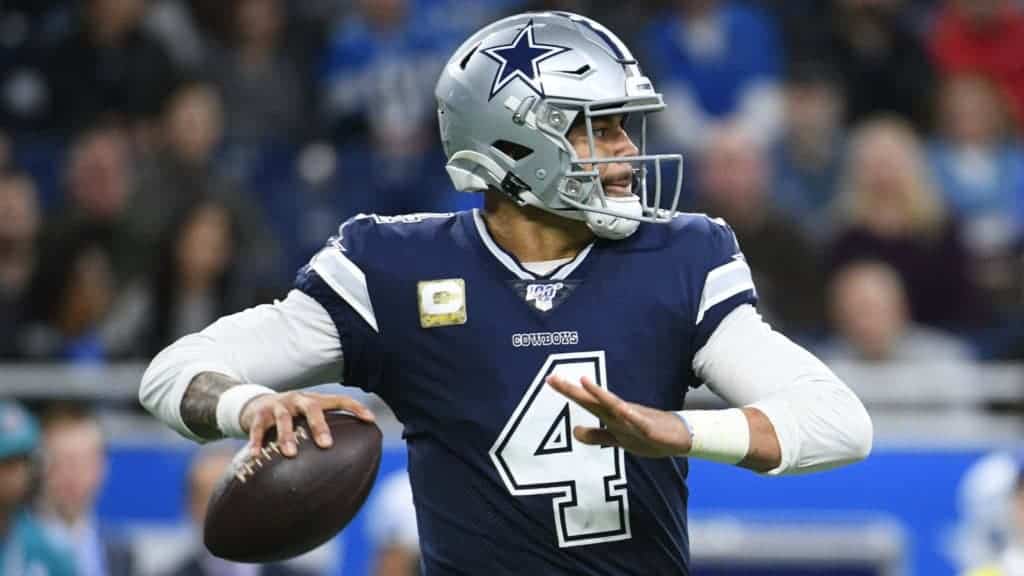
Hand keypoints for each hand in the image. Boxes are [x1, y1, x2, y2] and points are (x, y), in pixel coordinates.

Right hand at [239, 391, 374, 457]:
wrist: (255, 404)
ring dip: (286, 436)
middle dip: (319, 425)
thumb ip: (322, 433)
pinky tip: (256, 456)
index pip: (339, 400)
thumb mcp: (307, 418)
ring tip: (289, 454)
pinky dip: (256, 442)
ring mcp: (278, 405)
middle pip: (312, 408)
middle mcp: (298, 400)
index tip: (371, 419)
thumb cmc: (291, 417)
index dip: (356, 407)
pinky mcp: (258, 414)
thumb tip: (348, 461)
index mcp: (314, 400)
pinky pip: (257, 429)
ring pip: (283, 418)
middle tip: (326, 445)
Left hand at [546, 374, 690, 457]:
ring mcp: (634, 420)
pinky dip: (630, 416)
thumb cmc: (648, 435)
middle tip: (553, 377)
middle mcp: (619, 414)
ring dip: (599, 395)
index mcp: (611, 416)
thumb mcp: (618, 439)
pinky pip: (639, 423)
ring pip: (614, 407)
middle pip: (593, 401)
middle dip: (573, 390)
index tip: (549, 379)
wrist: (679, 437)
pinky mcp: (649, 429)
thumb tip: (574, 431)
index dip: (569, 392)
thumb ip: (597, 435)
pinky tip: (622, 410)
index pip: (586, 402)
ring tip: (583, 382)